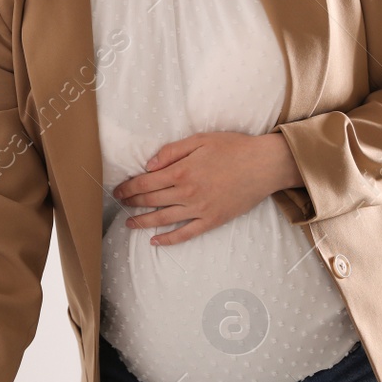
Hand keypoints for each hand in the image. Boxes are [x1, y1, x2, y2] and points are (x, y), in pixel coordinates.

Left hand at [113, 131, 300, 245]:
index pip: (145, 183)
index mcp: (182, 171)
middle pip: (150, 201)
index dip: (128, 187)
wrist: (264, 165)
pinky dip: (168, 240)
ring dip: (142, 222)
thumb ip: (172, 151)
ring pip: (163, 219)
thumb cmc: (233, 148)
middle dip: (131, 203)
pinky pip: (186, 234)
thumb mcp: (200, 139)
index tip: (117, 190)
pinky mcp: (212, 220)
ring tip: (129, 224)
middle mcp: (187, 193)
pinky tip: (155, 241)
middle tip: (119, 203)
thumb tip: (149, 165)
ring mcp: (199, 209)